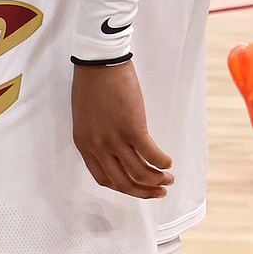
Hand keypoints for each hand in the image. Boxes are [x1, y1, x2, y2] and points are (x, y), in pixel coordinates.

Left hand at [71, 61, 173, 198]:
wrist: (97, 61)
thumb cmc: (92, 84)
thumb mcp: (86, 118)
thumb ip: (97, 137)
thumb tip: (116, 153)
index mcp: (84, 144)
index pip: (103, 178)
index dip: (124, 188)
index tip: (137, 188)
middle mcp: (97, 146)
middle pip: (122, 183)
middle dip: (143, 192)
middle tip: (159, 192)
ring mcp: (114, 138)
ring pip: (140, 173)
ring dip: (157, 180)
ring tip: (168, 178)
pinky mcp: (132, 128)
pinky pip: (151, 155)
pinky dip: (162, 162)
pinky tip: (168, 161)